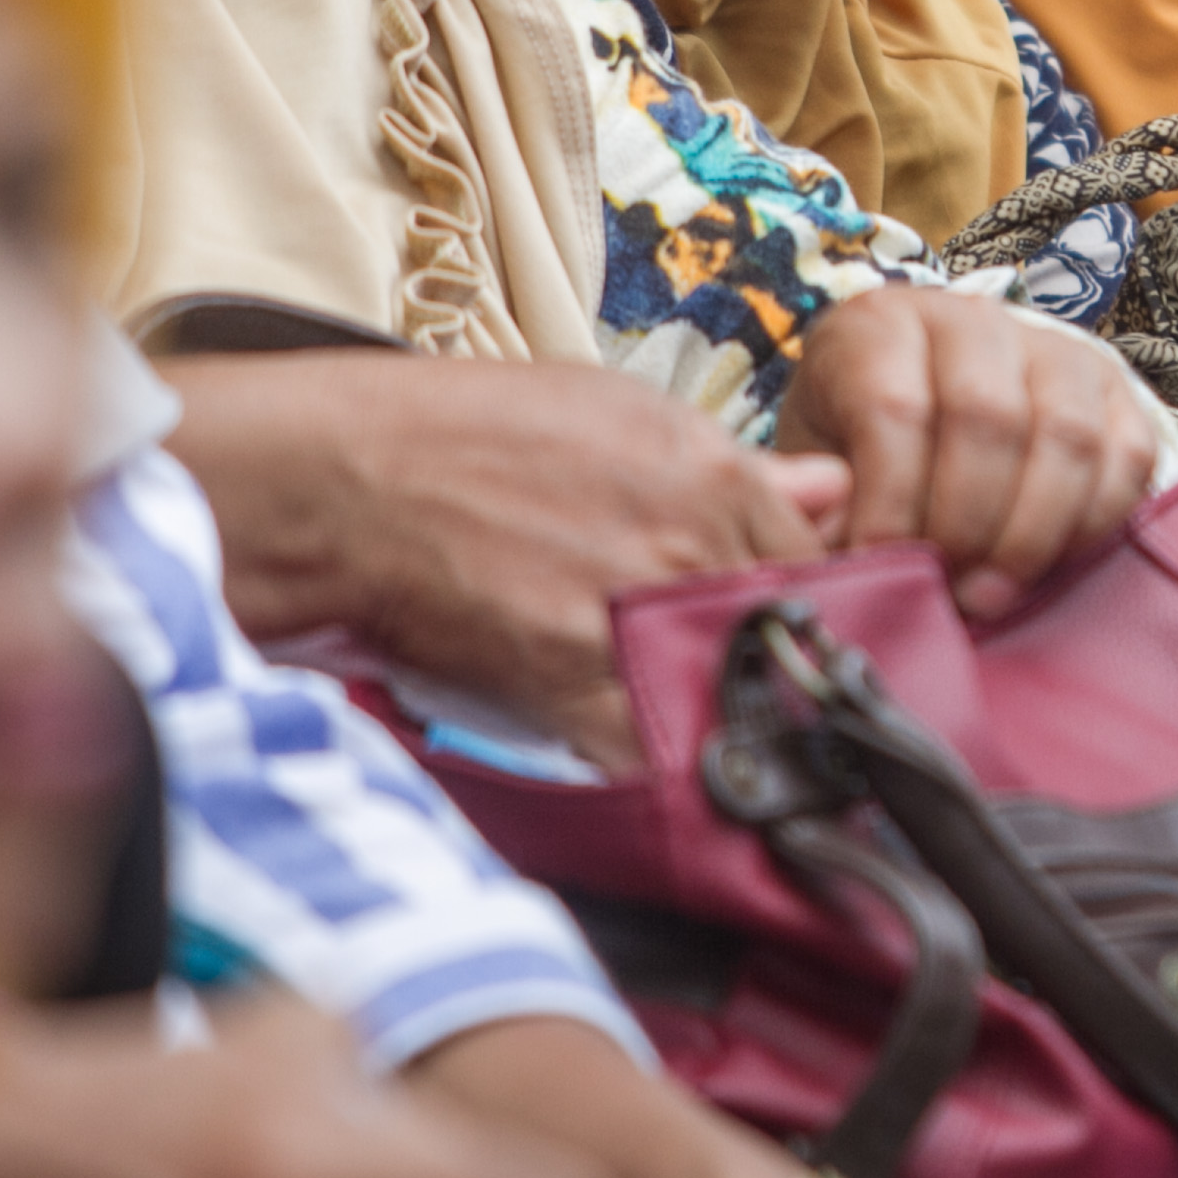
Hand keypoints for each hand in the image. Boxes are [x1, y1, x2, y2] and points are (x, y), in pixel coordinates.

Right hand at [166, 352, 845, 768]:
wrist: (347, 483)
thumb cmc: (465, 436)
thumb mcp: (614, 413)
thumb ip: (731, 464)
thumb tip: (830, 487)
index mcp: (710, 474)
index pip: (822, 559)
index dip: (820, 599)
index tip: (801, 623)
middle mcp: (686, 548)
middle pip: (789, 634)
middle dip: (783, 662)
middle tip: (763, 679)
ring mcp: (633, 625)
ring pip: (733, 697)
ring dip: (729, 716)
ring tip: (713, 720)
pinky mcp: (576, 696)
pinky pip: (656, 753)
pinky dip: (662, 765)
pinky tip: (657, 760)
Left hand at [771, 283, 1164, 614]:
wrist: (925, 407)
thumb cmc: (855, 447)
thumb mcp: (814, 462)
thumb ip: (821, 506)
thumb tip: (854, 560)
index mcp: (878, 325)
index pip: (895, 408)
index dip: (891, 503)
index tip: (882, 569)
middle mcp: (969, 318)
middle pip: (987, 417)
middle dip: (966, 525)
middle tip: (946, 592)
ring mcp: (1050, 346)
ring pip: (1065, 433)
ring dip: (1030, 533)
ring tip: (990, 593)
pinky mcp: (1112, 386)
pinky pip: (1126, 455)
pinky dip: (1093, 523)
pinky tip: (1048, 567)